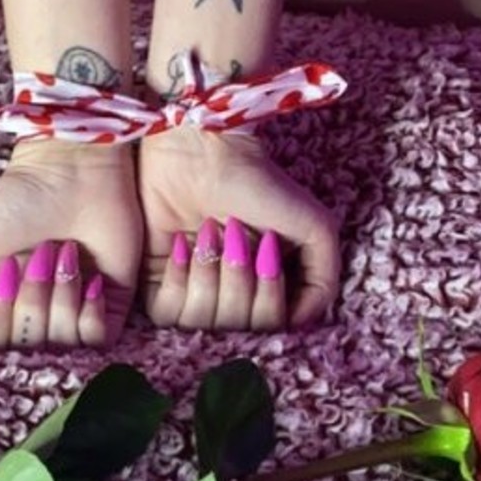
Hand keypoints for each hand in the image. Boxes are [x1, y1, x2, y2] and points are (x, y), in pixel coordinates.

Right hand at [0, 138, 142, 355]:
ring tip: (63, 256)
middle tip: (33, 258)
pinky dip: (90, 313)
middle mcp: (32, 321)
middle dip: (28, 304)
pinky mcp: (109, 311)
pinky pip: (97, 343)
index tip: (3, 276)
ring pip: (62, 349)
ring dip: (59, 300)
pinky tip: (92, 278)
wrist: (70, 174)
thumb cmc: (11, 204)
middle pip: (25, 353)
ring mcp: (72, 318)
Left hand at [137, 125, 339, 331]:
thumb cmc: (260, 184)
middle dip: (239, 279)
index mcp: (269, 291)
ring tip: (209, 232)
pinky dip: (179, 279)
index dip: (269, 295)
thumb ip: (324, 284)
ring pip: (204, 324)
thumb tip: (298, 324)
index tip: (267, 249)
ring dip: (210, 274)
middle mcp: (232, 298)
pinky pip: (168, 315)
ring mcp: (194, 294)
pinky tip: (182, 244)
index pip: (271, 328)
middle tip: (235, 232)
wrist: (205, 152)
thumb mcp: (314, 230)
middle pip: (238, 328)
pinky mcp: (156, 286)